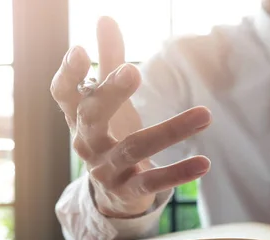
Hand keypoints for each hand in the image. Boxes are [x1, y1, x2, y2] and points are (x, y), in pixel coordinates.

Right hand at [50, 16, 210, 217]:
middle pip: (92, 117)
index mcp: (78, 118)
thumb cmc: (111, 135)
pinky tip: (204, 162)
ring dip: (171, 130)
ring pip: (134, 148)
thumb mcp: (108, 102)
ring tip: (206, 114)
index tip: (80, 50)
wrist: (113, 192)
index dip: (68, 74)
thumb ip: (109, 61)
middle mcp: (86, 143)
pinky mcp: (128, 190)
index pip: (64, 94)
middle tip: (133, 71)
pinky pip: (153, 181)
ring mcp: (105, 169)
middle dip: (111, 94)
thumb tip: (105, 18)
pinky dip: (179, 173)